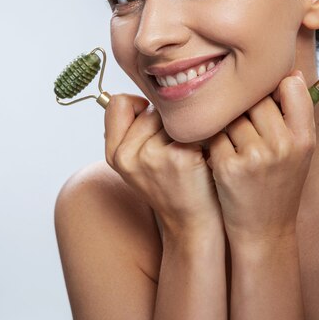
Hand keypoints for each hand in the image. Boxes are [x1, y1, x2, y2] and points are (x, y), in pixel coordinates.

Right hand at [104, 94, 222, 234]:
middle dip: (168, 124)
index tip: (154, 123)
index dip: (139, 106)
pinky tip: (203, 158)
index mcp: (114, 154)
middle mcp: (128, 155)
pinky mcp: (181, 156)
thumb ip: (132, 131)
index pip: (118, 102)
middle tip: (177, 151)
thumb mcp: (137, 163)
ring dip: (186, 130)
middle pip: (150, 109)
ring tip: (190, 155)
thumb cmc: (170, 186)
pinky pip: (194, 126)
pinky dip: (203, 137)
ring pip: (172, 117)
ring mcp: (153, 156)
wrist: (193, 225)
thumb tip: (142, 95)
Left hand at [205, 70, 314, 242]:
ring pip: (232, 113)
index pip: (291, 87)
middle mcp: (282, 145)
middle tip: (245, 124)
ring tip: (234, 140)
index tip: (267, 97)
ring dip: (228, 121)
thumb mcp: (301, 151)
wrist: (264, 231)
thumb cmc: (280, 183)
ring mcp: (254, 155)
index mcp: (304, 138)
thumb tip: (288, 73)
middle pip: (256, 97)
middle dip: (246, 105)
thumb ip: (297, 113)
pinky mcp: (227, 165)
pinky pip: (215, 132)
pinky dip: (214, 138)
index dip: (275, 87)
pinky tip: (219, 152)